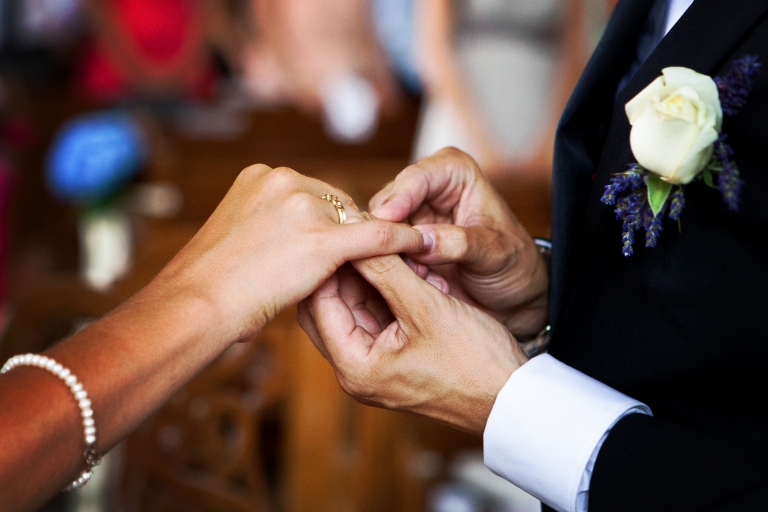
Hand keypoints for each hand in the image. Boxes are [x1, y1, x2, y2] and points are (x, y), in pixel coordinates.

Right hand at [156, 164, 423, 342]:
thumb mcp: (236, 240)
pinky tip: (419, 245)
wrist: (195, 304)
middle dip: (346, 230)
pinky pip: (377, 234)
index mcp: (259, 176)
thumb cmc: (208, 286)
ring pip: (356, 218)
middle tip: (359, 258)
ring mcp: (303, 206)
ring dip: (368, 240)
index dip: (329, 221)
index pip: (313, 195)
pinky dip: (402, 240)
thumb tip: (287, 243)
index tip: (339, 240)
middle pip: (337, 202)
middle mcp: (283, 181)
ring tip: (388, 258)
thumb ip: (265, 228)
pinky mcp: (322, 237)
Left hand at [298, 251, 527, 435]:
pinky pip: (379, 318)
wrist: (513, 398)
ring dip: (371, 277)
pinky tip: (407, 267)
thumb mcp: (426, 307)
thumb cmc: (474, 361)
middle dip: (347, 268)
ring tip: (389, 245)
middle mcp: (356, 371)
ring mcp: (375, 366)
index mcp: (354, 367)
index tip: (341, 229)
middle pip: (332, 307)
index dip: (329, 262)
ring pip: (357, 309)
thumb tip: (354, 233)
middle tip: (361, 232)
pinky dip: (389, 292)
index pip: (319, 303)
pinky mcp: (395, 360)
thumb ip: (386, 269)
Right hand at [369, 147, 548, 340]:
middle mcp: (425, 189)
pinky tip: (413, 285)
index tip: (387, 221)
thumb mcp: (496, 253)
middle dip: (391, 234)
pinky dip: (390, 270)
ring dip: (392, 256)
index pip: (416, 178)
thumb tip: (421, 242)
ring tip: (421, 278)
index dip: (399, 199)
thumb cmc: (514, 266)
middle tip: (399, 261)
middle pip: (387, 203)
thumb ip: (460, 243)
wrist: (514, 299)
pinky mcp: (400, 246)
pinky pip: (379, 254)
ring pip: (378, 231)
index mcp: (453, 172)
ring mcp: (409, 218)